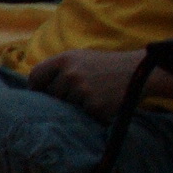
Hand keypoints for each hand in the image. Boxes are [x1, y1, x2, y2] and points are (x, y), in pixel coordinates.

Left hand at [25, 47, 150, 118]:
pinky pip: (83, 115)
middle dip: (61, 98)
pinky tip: (103, 102)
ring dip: (77, 106)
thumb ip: (57, 69)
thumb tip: (32, 88)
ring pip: (66, 107)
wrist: (140, 71)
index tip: (41, 95)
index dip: (36, 87)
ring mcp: (82, 91)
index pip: (35, 76)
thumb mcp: (80, 58)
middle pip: (50, 95)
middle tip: (79, 93)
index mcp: (64, 59)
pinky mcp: (94, 106)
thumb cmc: (105, 66)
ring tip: (95, 95)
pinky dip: (91, 113)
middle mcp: (70, 74)